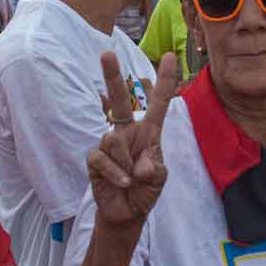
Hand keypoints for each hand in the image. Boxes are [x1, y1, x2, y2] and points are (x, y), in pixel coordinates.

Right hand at [87, 51, 177, 230]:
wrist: (127, 213)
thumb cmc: (146, 189)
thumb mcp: (158, 178)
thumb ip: (152, 168)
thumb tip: (138, 166)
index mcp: (148, 131)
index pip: (157, 102)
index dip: (164, 80)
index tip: (170, 56)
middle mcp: (127, 131)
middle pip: (119, 100)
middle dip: (112, 76)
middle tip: (106, 52)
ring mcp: (109, 144)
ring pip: (113, 139)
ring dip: (125, 163)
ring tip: (131, 178)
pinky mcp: (95, 158)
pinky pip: (102, 158)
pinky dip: (116, 173)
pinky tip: (122, 183)